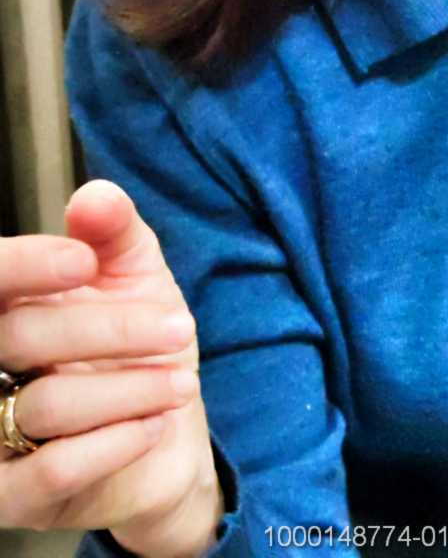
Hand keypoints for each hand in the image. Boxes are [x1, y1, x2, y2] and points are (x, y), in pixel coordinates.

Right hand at [0, 179, 223, 555]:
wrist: (169, 436)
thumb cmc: (139, 346)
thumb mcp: (136, 277)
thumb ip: (116, 232)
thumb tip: (95, 198)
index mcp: (11, 308)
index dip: (26, 266)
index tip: (84, 262)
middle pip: (21, 336)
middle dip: (111, 328)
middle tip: (178, 326)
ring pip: (45, 404)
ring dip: (129, 388)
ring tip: (181, 380)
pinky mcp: (19, 499)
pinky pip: (50, 472)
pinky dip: (111, 443)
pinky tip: (154, 424)